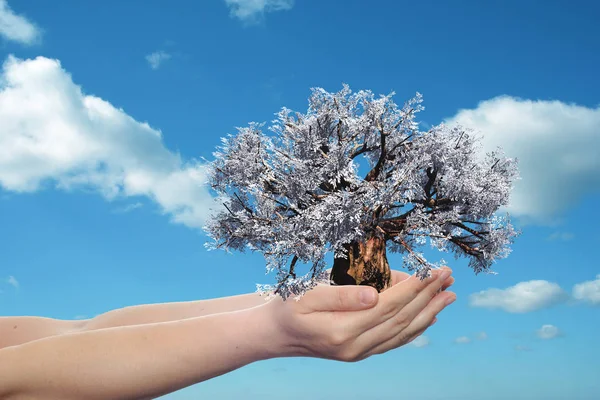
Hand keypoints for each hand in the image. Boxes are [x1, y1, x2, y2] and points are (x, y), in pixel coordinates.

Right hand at [265, 267, 454, 361]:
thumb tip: (377, 294)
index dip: (415, 287)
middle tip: (448, 276)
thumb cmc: (288, 308)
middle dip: (428, 296)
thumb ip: (342, 295)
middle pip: (402, 319)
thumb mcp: (308, 295)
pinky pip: (395, 340)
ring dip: (430, 312)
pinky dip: (415, 328)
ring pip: (403, 332)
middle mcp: (356, 347)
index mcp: (343, 330)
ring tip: (448, 295)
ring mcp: (360, 353)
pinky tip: (429, 317)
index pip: (390, 306)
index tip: (432, 270)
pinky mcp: (361, 352)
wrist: (276, 335)